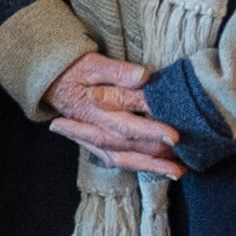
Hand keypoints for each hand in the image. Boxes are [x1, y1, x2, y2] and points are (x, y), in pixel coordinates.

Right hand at [44, 50, 183, 181]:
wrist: (50, 84)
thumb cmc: (74, 71)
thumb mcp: (91, 64)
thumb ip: (116, 71)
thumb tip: (143, 76)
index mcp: (95, 111)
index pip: (126, 124)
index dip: (150, 131)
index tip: (174, 137)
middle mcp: (96, 130)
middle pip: (130, 146)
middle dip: (158, 152)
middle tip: (184, 156)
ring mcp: (96, 141)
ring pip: (125, 158)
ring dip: (152, 166)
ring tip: (178, 171)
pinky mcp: (98, 145)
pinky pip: (119, 161)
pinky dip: (140, 167)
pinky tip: (162, 171)